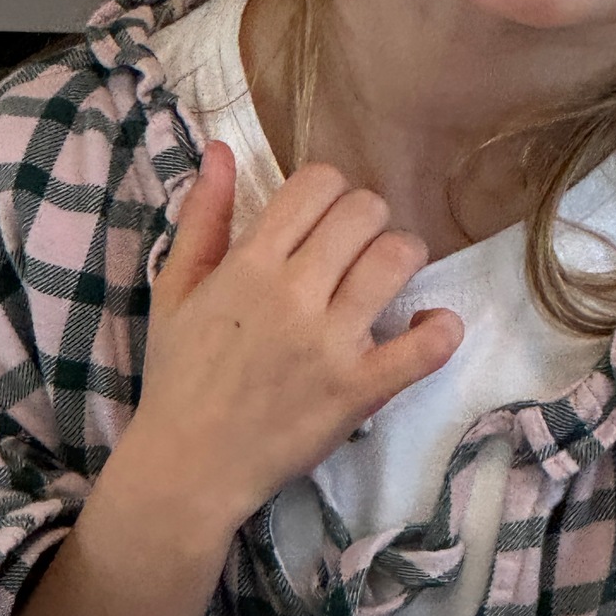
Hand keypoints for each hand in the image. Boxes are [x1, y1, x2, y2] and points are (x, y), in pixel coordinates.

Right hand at [119, 143, 463, 542]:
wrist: (187, 465)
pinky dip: (440, 331)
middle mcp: (294, 294)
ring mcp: (331, 342)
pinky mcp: (360, 389)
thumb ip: (202, 218)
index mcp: (249, 265)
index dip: (331, 190)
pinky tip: (427, 327)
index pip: (317, 184)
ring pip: (399, 259)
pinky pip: (426, 347)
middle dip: (368, 221)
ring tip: (386, 280)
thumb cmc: (181, 375)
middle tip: (356, 250)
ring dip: (403, 258)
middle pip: (365, 213)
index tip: (325, 218)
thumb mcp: (175, 290)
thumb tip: (219, 150)